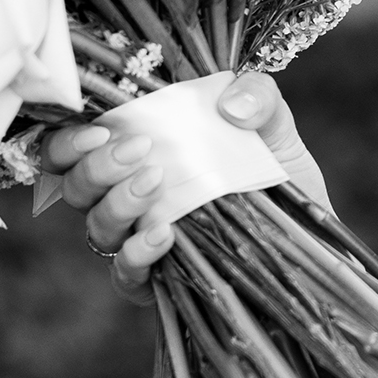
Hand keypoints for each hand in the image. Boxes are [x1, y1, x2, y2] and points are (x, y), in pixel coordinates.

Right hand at [40, 72, 329, 302]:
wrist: (308, 231)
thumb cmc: (276, 171)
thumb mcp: (274, 126)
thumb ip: (258, 98)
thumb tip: (231, 103)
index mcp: (138, 152)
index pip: (74, 147)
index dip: (68, 139)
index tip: (99, 129)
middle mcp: (128, 195)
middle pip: (76, 186)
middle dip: (96, 167)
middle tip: (137, 150)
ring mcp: (140, 238)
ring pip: (98, 227)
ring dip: (118, 203)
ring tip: (157, 183)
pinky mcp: (160, 280)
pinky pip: (126, 274)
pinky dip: (136, 254)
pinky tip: (162, 235)